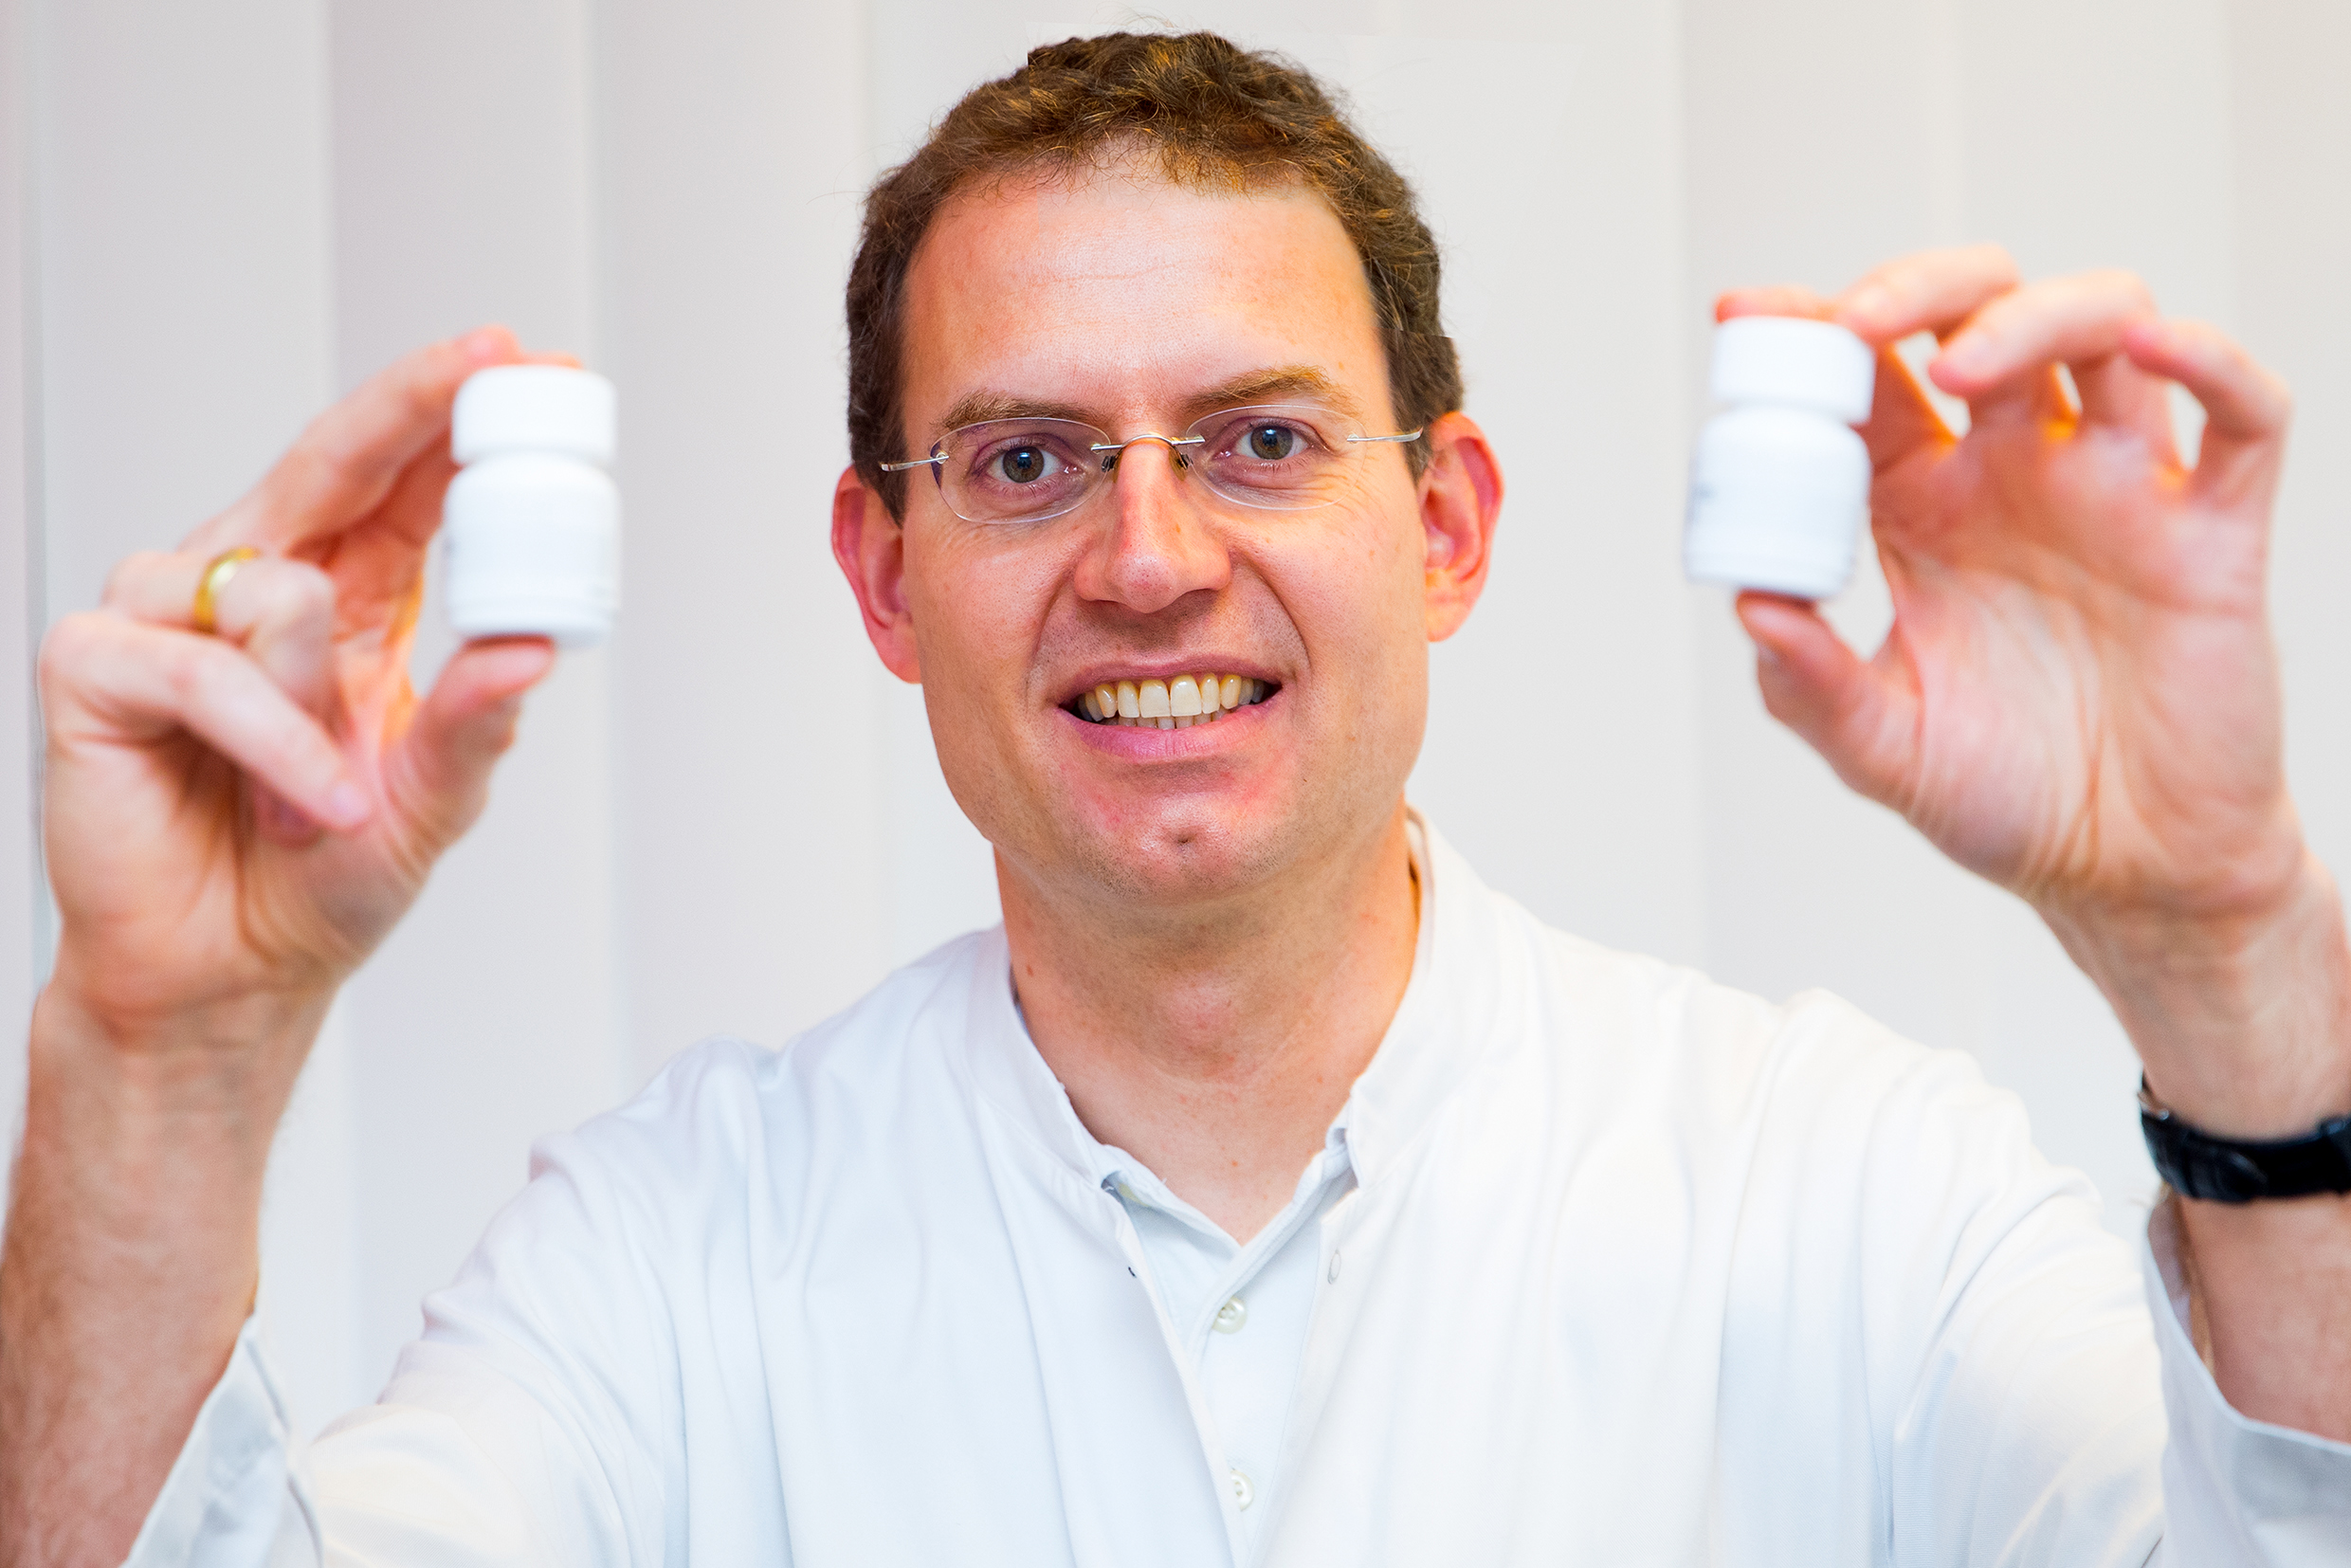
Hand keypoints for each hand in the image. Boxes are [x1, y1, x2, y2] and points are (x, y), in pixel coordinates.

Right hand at [39, 328, 558, 1048]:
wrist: (225, 975)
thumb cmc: (316, 879)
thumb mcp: (429, 799)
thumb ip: (475, 721)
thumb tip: (535, 649)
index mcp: (341, 602)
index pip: (400, 488)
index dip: (453, 421)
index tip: (525, 362)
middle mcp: (251, 584)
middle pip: (330, 462)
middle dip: (412, 405)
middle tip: (489, 362)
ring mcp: (167, 613)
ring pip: (277, 587)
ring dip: (321, 705)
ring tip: (324, 796)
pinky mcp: (96, 662)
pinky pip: (205, 664)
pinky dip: (269, 741)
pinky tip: (292, 801)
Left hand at [1720, 247, 2349, 1135]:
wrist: (2122, 872)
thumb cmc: (2004, 798)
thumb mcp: (1880, 747)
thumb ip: (1809, 686)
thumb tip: (1752, 607)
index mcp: (1925, 507)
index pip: (1868, 381)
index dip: (1811, 331)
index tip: (1747, 313)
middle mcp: (2019, 473)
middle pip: (1981, 314)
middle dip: (1918, 290)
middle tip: (1857, 327)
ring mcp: (2121, 490)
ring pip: (2103, 327)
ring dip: (2031, 317)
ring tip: (1960, 372)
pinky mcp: (2216, 531)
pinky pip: (2241, 415)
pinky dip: (2208, 361)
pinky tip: (2149, 351)